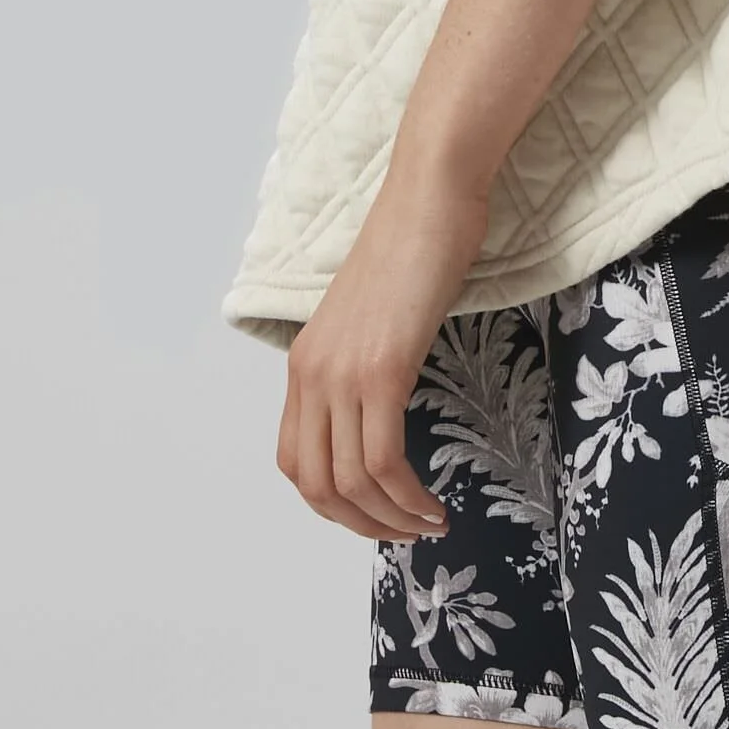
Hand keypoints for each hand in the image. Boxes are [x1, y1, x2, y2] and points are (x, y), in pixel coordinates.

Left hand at [272, 0, 604, 544]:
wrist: (431, 195)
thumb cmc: (417, 245)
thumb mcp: (377, 314)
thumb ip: (367, 359)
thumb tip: (386, 402)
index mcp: (305, 361)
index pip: (295, 460)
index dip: (331, 504)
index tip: (377, 513)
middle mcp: (311, 372)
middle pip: (314, 483)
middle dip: (358, 523)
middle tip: (405, 533)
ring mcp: (341, 372)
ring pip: (349, 481)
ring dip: (388, 519)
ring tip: (428, 526)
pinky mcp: (380, 368)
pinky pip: (382, 459)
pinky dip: (405, 496)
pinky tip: (433, 504)